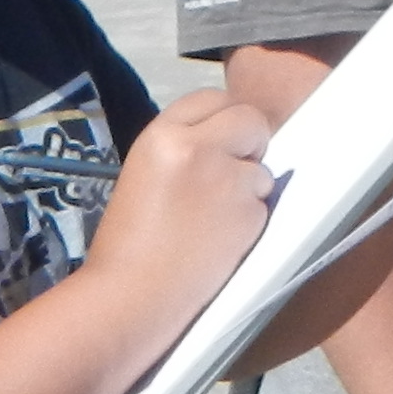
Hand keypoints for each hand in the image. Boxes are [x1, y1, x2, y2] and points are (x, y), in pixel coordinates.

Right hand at [93, 88, 279, 304]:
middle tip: (237, 167)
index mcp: (163, 135)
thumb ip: (183, 150)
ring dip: (251, 187)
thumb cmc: (127, 240)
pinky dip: (251, 219)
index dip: (223, 116)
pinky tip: (222, 239)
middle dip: (251, 140)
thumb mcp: (145, 173)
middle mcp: (200, 148)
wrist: (132, 294)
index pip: (211, 98)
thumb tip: (225, 142)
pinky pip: (264, 206)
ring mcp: (229, 181)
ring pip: (264, 169)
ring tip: (217, 216)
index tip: (225, 135)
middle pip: (251, 120)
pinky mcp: (250, 215)